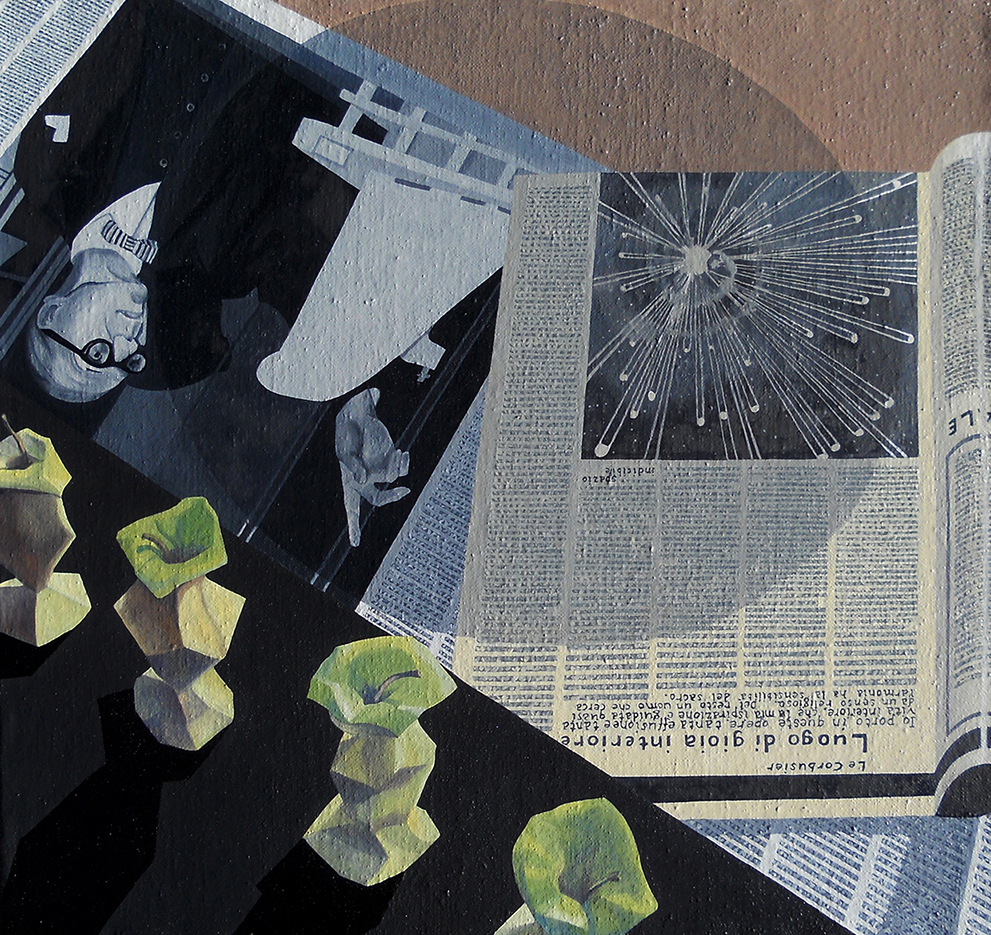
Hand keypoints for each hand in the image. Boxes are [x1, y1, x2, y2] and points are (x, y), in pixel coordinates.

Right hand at [335, 388, 409, 546]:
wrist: (356, 414)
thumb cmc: (346, 433)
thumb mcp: (345, 449)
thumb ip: (353, 465)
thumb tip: (362, 479)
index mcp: (350, 481)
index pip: (352, 507)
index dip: (353, 525)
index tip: (355, 542)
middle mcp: (365, 480)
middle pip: (379, 499)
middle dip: (392, 497)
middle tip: (404, 491)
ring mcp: (379, 470)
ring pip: (393, 479)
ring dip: (398, 468)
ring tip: (398, 452)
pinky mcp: (390, 459)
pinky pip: (401, 469)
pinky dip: (404, 462)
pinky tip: (403, 453)